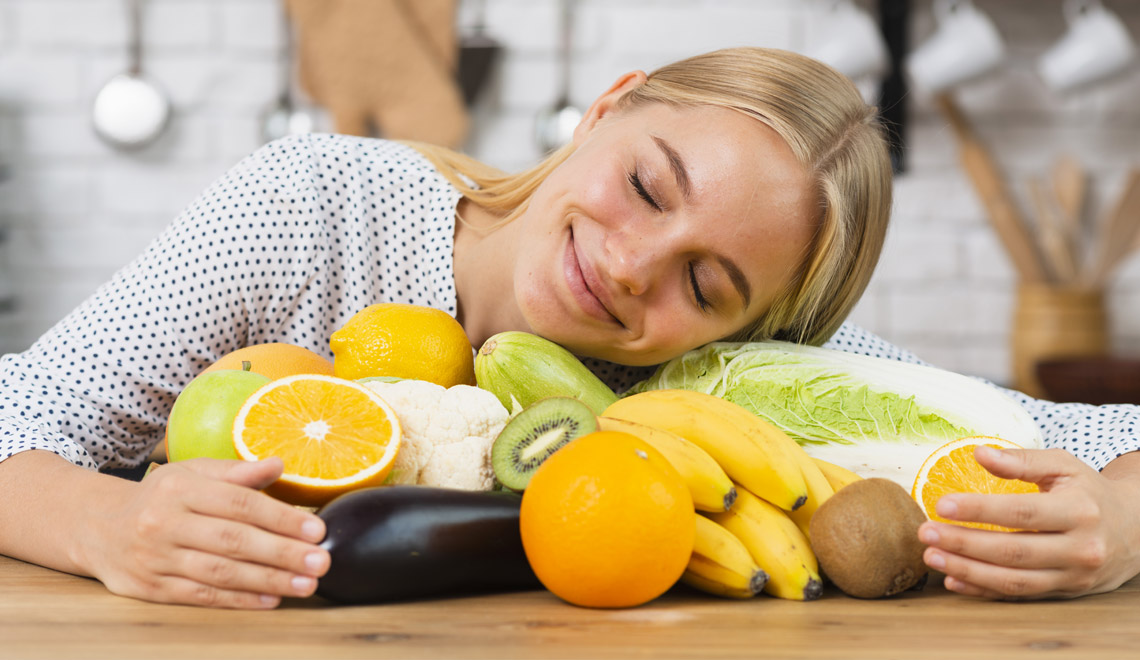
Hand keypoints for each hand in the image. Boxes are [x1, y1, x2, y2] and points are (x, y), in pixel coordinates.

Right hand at [78, 457, 329, 608]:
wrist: (99, 528)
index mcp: (180, 488)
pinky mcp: (151, 588)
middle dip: (282, 553)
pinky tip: (271, 600)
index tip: (317, 530)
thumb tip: (279, 464)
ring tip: (306, 585)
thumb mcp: (192, 473)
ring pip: (220, 572)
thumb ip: (236, 472)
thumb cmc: (161, 497)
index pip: (240, 503)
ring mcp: (156, 558)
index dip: (281, 518)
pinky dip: (239, 600)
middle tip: (320, 562)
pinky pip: (202, 595)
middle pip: (233, 541)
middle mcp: (165, 522)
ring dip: (268, 581)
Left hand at [918, 447, 1139, 599]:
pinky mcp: (1065, 593)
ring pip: (1014, 581)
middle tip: (925, 534)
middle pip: (1014, 551)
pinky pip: (1019, 596)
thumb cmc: (1088, 492)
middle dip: (964, 544)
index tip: (942, 505)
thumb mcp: (1063, 466)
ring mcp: (1073, 576)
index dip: (980, 510)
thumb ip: (1022, 460)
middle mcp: (1080, 548)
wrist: (1134, 529)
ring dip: (967, 571)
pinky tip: (954, 580)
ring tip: (931, 557)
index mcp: (1079, 511)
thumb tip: (978, 454)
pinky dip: (983, 591)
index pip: (1022, 512)